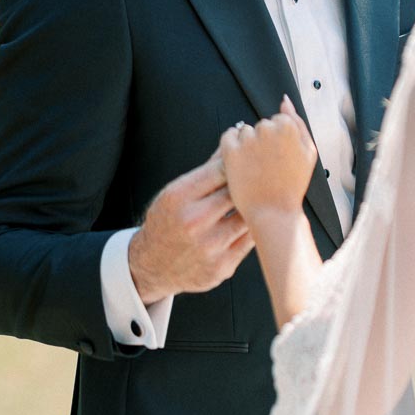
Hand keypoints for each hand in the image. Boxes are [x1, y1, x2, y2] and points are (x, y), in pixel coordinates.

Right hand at [128, 149, 253, 304]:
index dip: (238, 164)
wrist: (152, 266)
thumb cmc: (167, 222)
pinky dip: (254, 228)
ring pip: (249, 217)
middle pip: (237, 193)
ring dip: (256, 207)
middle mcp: (193, 222)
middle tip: (263, 177)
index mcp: (178, 198)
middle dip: (250, 184)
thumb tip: (233, 147)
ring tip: (263, 199)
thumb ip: (206, 171)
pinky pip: (250, 241)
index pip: (221, 170)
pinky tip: (257, 221)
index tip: (247, 161)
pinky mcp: (223, 266)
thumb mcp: (175, 192)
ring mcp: (210, 247)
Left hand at [220, 97, 317, 224]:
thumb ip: (298, 121)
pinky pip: (228, 136)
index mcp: (288, 127)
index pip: (278, 121)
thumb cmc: (292, 185)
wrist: (274, 212)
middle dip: (262, 142)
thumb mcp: (308, 152)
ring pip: (244, 131)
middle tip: (269, 167)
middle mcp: (267, 129)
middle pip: (261, 125)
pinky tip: (241, 164)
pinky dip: (231, 147)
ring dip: (247, 145)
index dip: (278, 142)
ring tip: (256, 168)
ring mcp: (248, 139)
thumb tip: (284, 100)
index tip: (280, 159)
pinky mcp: (230, 150)